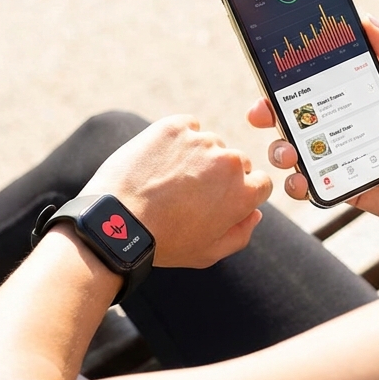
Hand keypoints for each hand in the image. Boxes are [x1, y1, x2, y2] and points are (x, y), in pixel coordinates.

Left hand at [82, 116, 272, 267]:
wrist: (118, 223)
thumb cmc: (163, 243)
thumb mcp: (208, 253)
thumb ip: (241, 234)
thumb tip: (255, 214)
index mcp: (243, 193)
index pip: (260, 182)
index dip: (241, 193)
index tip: (219, 200)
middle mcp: (229, 162)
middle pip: (236, 162)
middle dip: (219, 175)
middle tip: (189, 193)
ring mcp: (201, 141)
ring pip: (210, 144)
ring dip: (197, 157)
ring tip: (168, 180)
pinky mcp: (175, 126)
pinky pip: (187, 127)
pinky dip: (178, 140)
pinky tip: (160, 161)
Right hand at [247, 18, 378, 242]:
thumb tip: (366, 18)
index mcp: (356, 97)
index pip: (313, 82)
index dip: (286, 76)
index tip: (269, 68)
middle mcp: (341, 126)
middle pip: (292, 115)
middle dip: (267, 112)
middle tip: (262, 112)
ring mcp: (338, 158)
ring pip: (292, 150)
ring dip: (279, 149)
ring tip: (289, 152)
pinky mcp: (341, 188)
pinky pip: (309, 186)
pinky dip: (297, 184)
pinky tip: (302, 181)